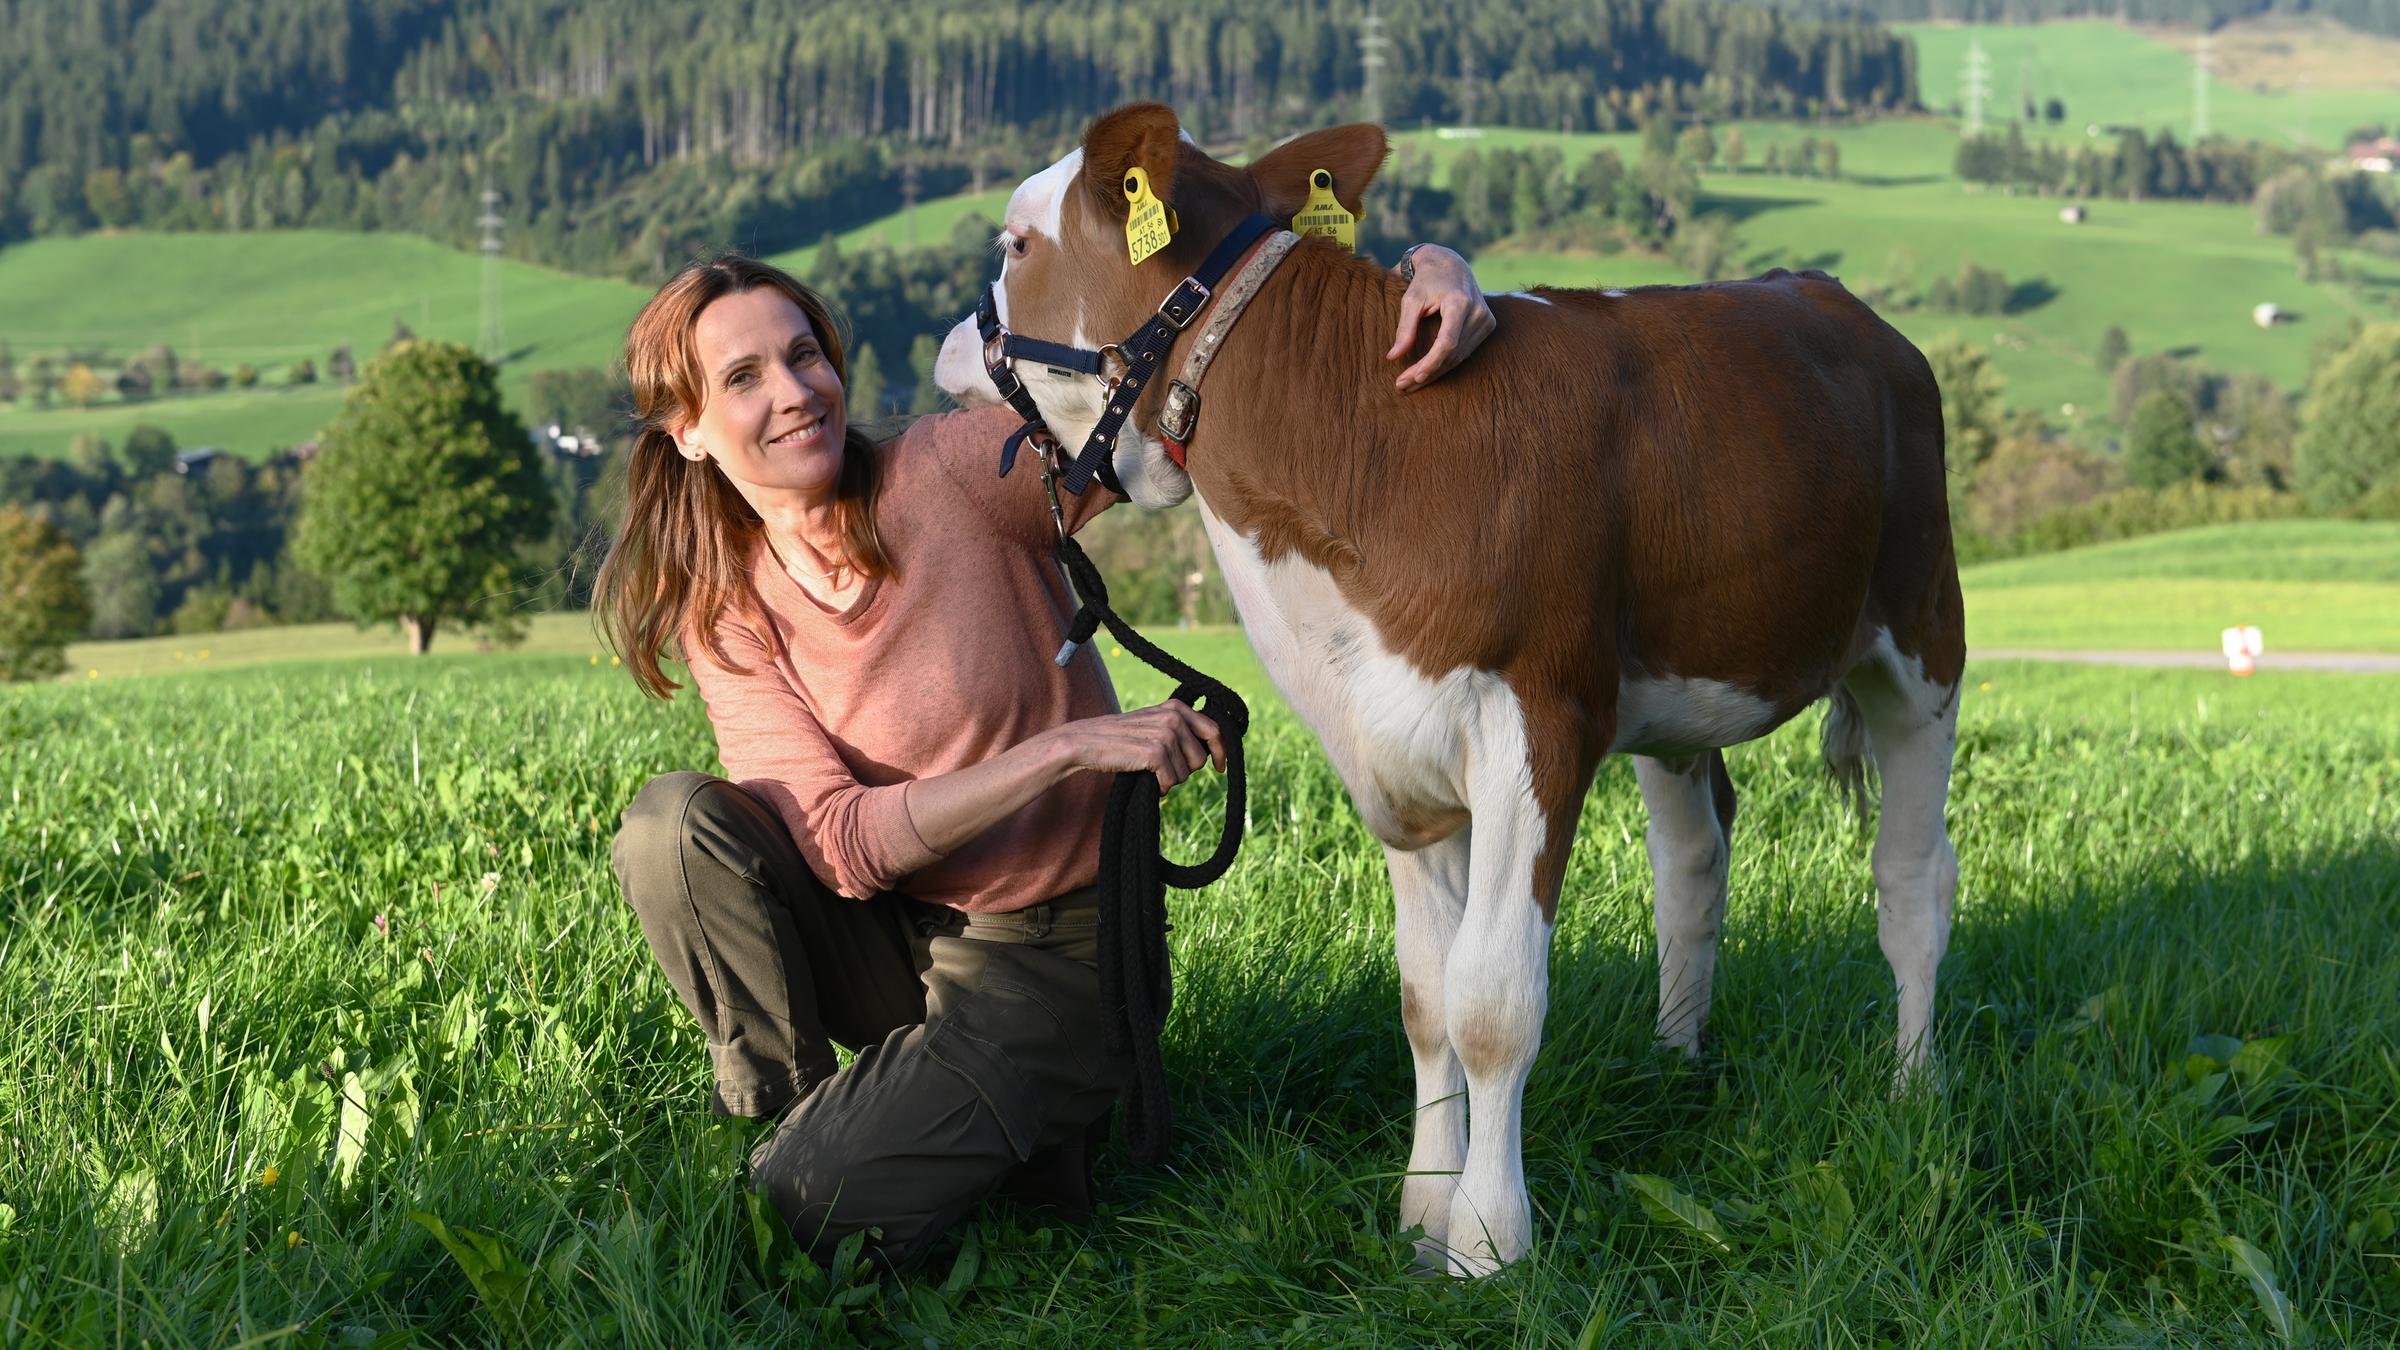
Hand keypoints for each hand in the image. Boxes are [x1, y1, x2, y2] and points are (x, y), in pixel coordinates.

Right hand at [1050, 700, 1224, 795]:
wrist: (1086, 742)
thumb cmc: (1121, 739)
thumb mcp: (1153, 726)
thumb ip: (1179, 731)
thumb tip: (1209, 752)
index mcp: (1176, 708)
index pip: (1214, 730)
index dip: (1221, 752)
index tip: (1220, 767)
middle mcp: (1174, 717)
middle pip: (1200, 759)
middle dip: (1185, 770)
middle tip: (1163, 769)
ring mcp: (1166, 734)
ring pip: (1186, 774)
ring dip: (1169, 779)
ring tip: (1149, 770)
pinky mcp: (1156, 752)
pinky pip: (1170, 782)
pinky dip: (1159, 787)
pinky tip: (1145, 779)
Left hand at [1386, 244, 1497, 392]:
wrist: (1451, 264)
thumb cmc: (1427, 280)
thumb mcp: (1411, 299)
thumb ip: (1405, 328)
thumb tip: (1393, 357)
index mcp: (1459, 302)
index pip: (1447, 343)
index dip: (1430, 363)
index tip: (1412, 377)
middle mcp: (1477, 311)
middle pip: (1452, 354)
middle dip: (1427, 372)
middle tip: (1403, 386)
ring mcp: (1486, 319)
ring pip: (1459, 357)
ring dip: (1435, 372)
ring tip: (1411, 383)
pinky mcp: (1487, 325)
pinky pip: (1465, 352)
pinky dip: (1446, 364)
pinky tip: (1428, 373)